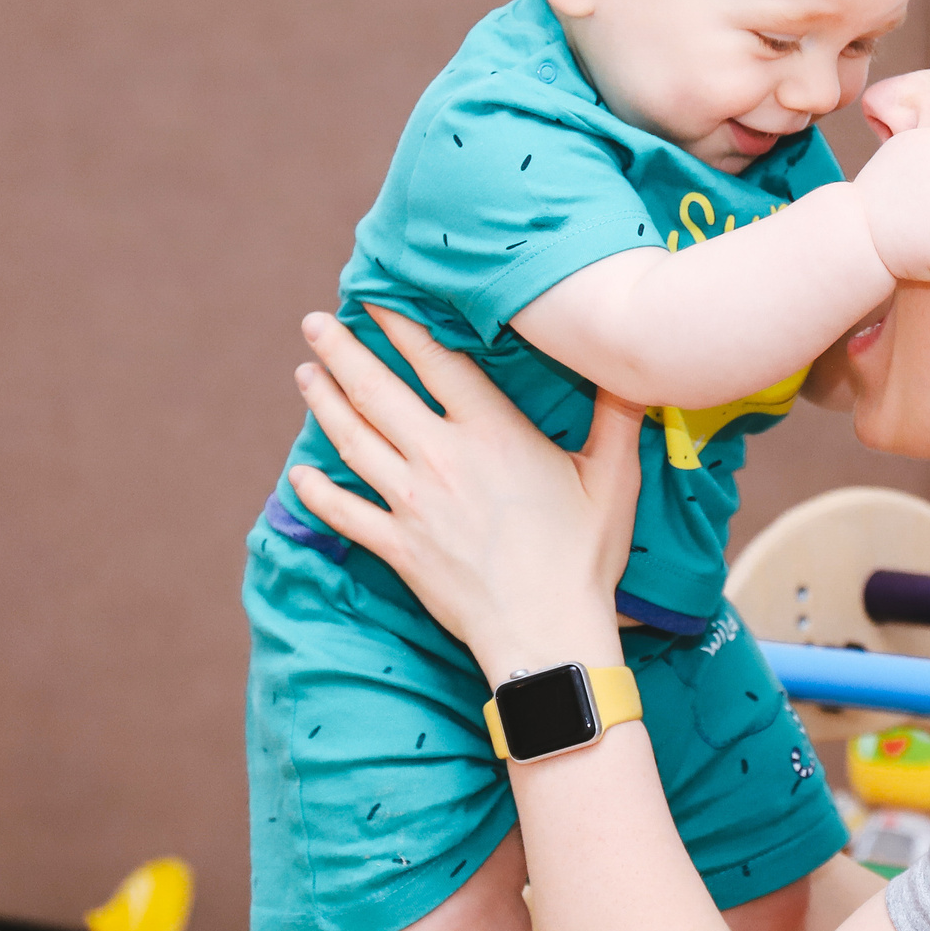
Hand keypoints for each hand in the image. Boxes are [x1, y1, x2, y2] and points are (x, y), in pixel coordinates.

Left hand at [286, 306, 641, 673]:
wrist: (546, 632)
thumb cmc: (584, 557)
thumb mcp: (614, 477)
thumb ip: (617, 414)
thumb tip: (630, 364)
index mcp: (492, 433)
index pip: (436, 362)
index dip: (403, 325)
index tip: (376, 298)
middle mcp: (441, 458)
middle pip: (378, 391)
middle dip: (343, 351)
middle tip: (317, 323)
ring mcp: (412, 503)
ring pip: (353, 441)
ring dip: (324, 403)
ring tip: (304, 372)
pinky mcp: (398, 547)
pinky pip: (345, 514)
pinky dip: (318, 493)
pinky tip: (299, 475)